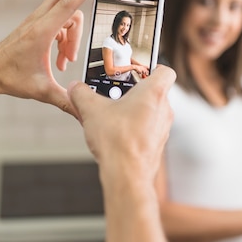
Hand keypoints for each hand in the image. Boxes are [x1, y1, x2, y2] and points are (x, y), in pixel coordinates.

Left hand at [0, 0, 111, 115]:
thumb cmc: (11, 78)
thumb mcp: (42, 91)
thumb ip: (66, 100)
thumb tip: (85, 113)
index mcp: (41, 32)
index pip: (69, 3)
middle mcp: (39, 21)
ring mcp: (37, 20)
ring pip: (67, 13)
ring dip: (75, 34)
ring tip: (67, 60)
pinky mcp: (37, 24)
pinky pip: (60, 22)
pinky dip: (66, 38)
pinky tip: (61, 59)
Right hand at [68, 66, 175, 190]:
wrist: (126, 175)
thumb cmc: (117, 140)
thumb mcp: (91, 110)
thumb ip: (81, 94)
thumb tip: (75, 88)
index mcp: (154, 93)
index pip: (165, 70)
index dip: (153, 67)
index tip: (137, 70)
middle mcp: (164, 109)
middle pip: (154, 91)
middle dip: (134, 91)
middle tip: (115, 93)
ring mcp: (163, 129)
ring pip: (151, 112)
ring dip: (134, 110)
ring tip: (111, 114)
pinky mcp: (157, 145)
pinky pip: (148, 129)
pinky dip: (135, 128)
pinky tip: (116, 133)